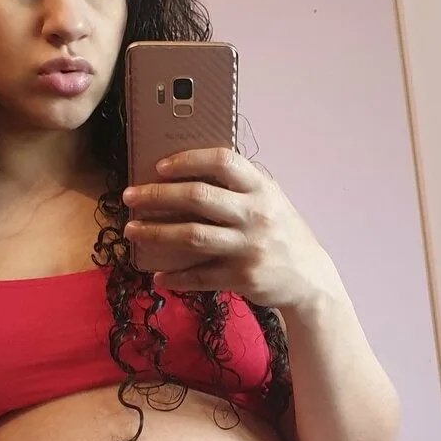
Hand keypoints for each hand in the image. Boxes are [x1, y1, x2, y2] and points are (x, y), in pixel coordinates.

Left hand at [123, 148, 337, 309]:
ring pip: (191, 236)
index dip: (188, 160)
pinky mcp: (243, 276)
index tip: (159, 166)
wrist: (311, 279)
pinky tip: (157, 276)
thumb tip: (186, 177)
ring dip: (155, 233)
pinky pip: (199, 276)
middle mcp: (256, 214)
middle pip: (198, 197)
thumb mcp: (270, 201)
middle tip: (130, 197)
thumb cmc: (281, 234)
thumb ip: (238, 189)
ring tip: (132, 231)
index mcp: (262, 188)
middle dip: (157, 195)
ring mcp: (249, 246)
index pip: (223, 161)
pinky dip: (175, 277)